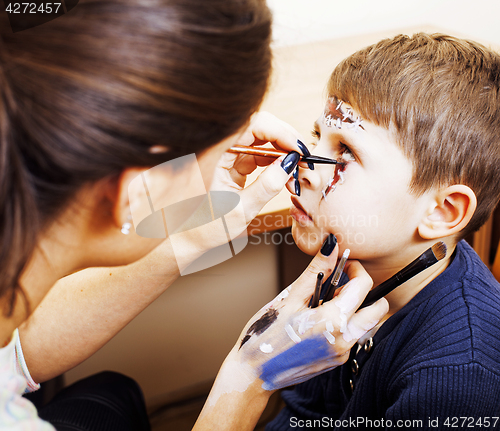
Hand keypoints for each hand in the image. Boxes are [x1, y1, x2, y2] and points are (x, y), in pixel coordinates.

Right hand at [207, 237, 388, 402]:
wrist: (253, 373)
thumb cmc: (265, 336)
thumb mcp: (290, 298)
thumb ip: (316, 271)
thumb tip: (332, 247)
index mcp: (332, 321)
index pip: (364, 286)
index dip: (356, 268)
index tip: (344, 263)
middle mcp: (344, 340)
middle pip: (377, 308)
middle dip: (364, 290)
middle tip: (340, 282)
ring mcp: (342, 354)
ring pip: (366, 323)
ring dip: (356, 307)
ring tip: (326, 301)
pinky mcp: (337, 361)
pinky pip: (353, 335)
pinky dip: (345, 321)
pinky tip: (319, 317)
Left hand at [210, 111, 305, 221]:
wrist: (186, 239)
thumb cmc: (205, 227)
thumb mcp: (241, 209)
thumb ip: (267, 186)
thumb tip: (291, 163)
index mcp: (214, 152)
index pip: (252, 125)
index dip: (279, 132)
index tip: (298, 149)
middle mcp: (219, 148)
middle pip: (259, 129)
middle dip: (285, 142)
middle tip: (304, 160)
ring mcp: (226, 155)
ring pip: (262, 143)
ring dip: (283, 155)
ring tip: (297, 175)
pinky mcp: (232, 165)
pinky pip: (258, 157)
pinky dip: (275, 165)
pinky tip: (286, 178)